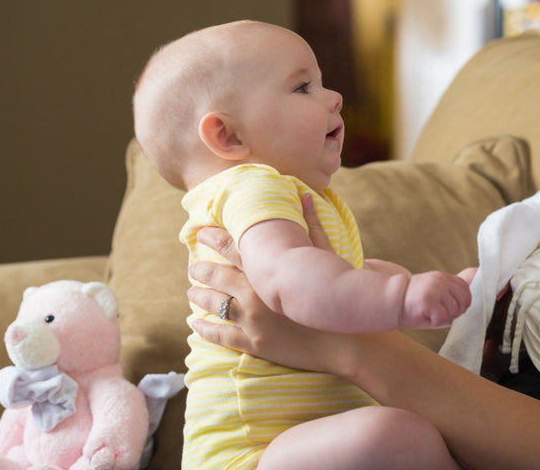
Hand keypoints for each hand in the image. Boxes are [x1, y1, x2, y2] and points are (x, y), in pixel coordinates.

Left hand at [186, 193, 336, 369]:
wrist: (347, 337)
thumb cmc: (341, 292)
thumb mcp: (327, 255)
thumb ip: (312, 225)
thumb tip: (306, 195)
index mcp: (269, 269)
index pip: (232, 247)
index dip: (214, 237)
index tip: (201, 232)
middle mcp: (254, 294)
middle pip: (217, 276)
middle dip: (201, 269)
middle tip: (193, 266)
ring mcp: (253, 321)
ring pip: (215, 304)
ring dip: (200, 296)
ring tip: (191, 291)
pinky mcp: (255, 343)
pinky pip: (221, 335)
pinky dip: (204, 328)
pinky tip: (195, 323)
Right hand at [401, 268, 473, 328]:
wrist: (392, 301)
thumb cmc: (416, 299)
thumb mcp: (438, 290)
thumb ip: (456, 284)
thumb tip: (476, 271)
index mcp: (444, 277)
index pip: (466, 289)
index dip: (462, 302)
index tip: (449, 306)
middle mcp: (441, 281)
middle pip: (463, 301)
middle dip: (455, 311)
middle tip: (440, 312)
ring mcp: (434, 290)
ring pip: (454, 311)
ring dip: (443, 317)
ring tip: (430, 313)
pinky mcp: (427, 301)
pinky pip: (442, 317)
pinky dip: (434, 321)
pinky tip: (425, 315)